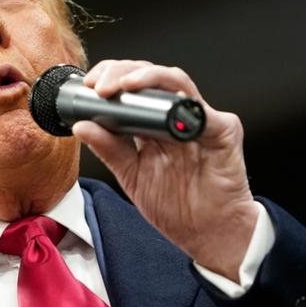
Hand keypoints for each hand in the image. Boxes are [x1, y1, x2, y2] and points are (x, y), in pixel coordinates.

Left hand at [72, 60, 256, 281]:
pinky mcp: (223, 131)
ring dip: (147, 78)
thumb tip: (81, 126)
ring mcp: (200, 120)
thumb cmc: (177, 205)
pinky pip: (203, 112)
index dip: (110, 77)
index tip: (88, 86)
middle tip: (99, 86)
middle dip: (122, 72)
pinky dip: (183, 105)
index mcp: (154, 123)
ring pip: (175, 81)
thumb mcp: (132, 175)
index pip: (132, 86)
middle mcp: (176, 115)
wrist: (209, 234)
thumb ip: (109, 149)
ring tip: (122, 85)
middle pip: (150, 76)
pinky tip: (164, 108)